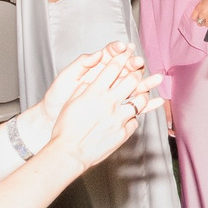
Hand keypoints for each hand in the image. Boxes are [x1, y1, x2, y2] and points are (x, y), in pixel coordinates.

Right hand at [46, 44, 164, 169]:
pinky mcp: (123, 132)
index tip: (125, 54)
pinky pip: (135, 120)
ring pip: (140, 100)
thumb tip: (92, 83)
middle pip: (131, 80)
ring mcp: (119, 118)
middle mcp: (109, 102)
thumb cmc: (66, 128)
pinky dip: (133, 117)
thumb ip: (84, 90)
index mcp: (95, 92)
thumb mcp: (72, 103)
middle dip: (135, 72)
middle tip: (137, 71)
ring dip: (141, 94)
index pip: (112, 68)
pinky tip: (130, 117)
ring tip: (140, 94)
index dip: (120, 59)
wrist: (69, 153)